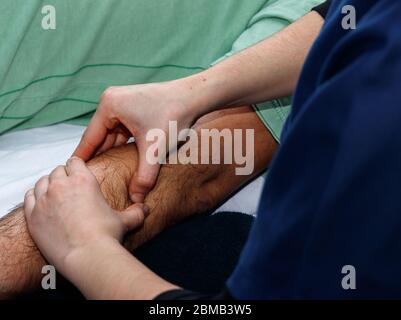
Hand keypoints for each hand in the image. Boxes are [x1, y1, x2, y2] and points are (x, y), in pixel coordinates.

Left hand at [23, 157, 146, 274]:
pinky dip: (34, 197)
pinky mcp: (33, 214)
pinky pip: (29, 196)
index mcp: (84, 180)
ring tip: (55, 194)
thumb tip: (147, 209)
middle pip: (58, 170)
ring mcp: (45, 199)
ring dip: (48, 184)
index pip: (75, 161)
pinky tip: (41, 202)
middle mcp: (62, 185)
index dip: (77, 166)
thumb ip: (136, 212)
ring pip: (42, 181)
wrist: (87, 256)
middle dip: (63, 175)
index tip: (78, 173)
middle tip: (69, 186)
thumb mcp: (125, 221)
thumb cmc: (106, 236)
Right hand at [73, 81, 200, 202]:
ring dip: (112, 152)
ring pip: (112, 134)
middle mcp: (111, 101)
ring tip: (103, 173)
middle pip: (100, 137)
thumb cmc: (174, 115)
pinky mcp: (133, 107)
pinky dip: (123, 144)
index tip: (71, 176)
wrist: (194, 97)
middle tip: (89, 180)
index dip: (83, 159)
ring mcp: (122, 102)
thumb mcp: (155, 149)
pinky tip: (122, 160)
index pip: (90, 138)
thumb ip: (144, 176)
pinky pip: (122, 130)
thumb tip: (136, 199)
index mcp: (109, 106)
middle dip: (99, 158)